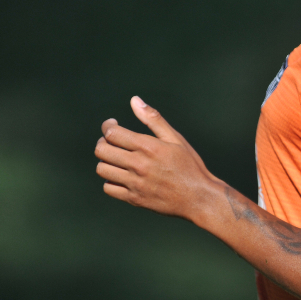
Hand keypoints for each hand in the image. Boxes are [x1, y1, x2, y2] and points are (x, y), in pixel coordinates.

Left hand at [95, 96, 219, 221]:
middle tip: (112, 141)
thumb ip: (153, 119)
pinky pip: (108, 188)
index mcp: (148, 147)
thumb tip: (134, 100)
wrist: (198, 197)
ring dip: (106, 161)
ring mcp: (135, 183)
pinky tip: (121, 175)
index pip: (112, 133)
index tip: (112, 124)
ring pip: (102, 169)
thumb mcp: (175, 139)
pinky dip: (110, 180)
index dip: (107, 126)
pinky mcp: (134, 199)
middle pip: (102, 151)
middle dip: (103, 142)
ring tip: (116, 158)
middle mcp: (139, 165)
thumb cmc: (189, 165)